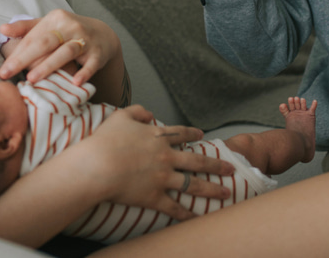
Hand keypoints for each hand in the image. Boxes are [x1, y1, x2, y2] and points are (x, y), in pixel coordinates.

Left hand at [0, 9, 118, 86]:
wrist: (103, 34)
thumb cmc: (68, 32)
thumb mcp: (48, 25)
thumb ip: (25, 28)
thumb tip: (2, 29)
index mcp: (56, 18)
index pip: (33, 37)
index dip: (17, 53)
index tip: (3, 69)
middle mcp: (71, 27)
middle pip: (45, 43)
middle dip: (25, 59)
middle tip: (8, 73)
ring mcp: (86, 40)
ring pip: (66, 52)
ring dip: (49, 65)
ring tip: (32, 78)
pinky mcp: (98, 54)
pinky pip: (90, 64)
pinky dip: (84, 73)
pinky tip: (75, 83)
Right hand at [81, 106, 231, 220]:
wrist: (97, 166)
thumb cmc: (105, 140)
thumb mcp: (120, 116)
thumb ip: (137, 111)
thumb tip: (150, 114)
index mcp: (158, 137)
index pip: (181, 134)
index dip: (192, 134)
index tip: (202, 135)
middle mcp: (166, 156)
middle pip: (197, 160)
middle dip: (216, 164)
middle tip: (230, 168)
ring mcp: (162, 178)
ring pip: (193, 184)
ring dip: (212, 189)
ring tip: (227, 192)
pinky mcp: (154, 197)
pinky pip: (174, 207)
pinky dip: (186, 213)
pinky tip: (197, 217)